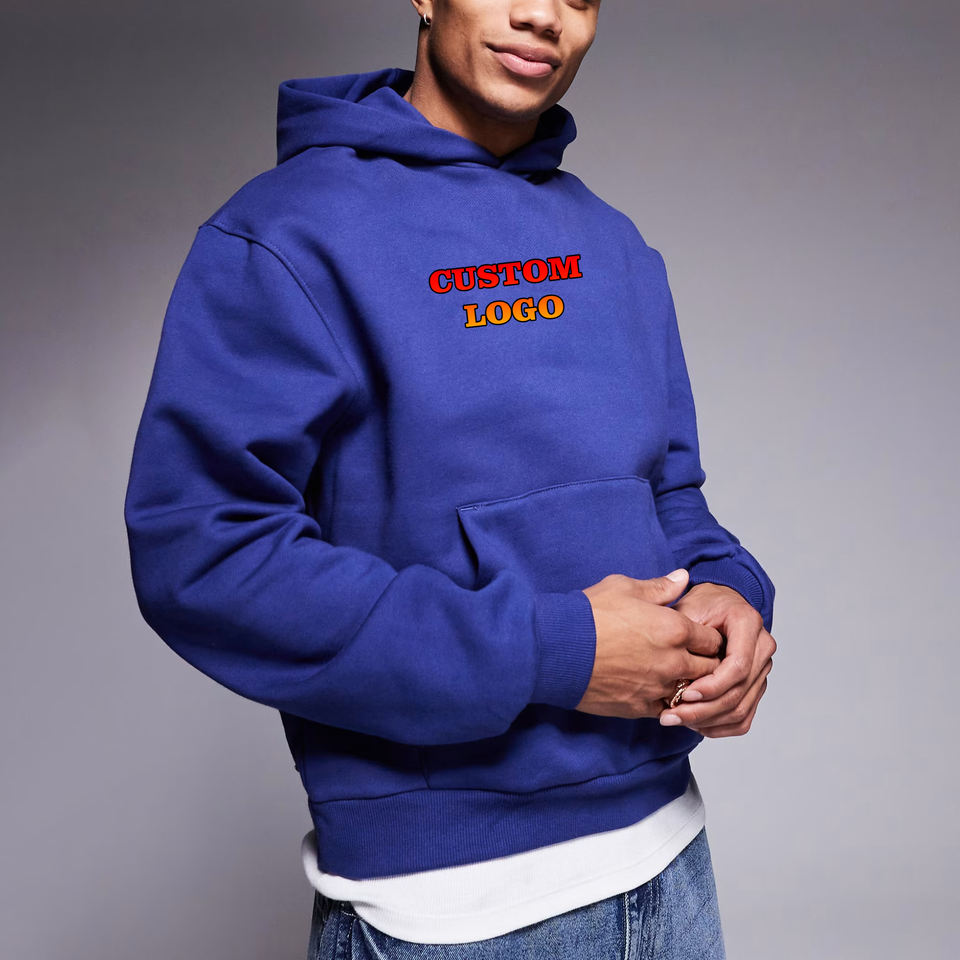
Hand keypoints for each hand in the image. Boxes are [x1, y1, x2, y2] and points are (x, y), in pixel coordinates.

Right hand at [576, 569, 724, 720]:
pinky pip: (667, 710)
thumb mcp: (623, 588)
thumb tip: (683, 577)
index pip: (713, 639)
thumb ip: (660, 587)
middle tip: (693, 657)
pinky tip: (656, 691)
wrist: (556, 648)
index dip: (708, 637)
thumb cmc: (588, 614)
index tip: (699, 637)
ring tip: (674, 675)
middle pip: (710, 668)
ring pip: (692, 692)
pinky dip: (666, 702)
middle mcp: (673, 661)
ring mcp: (657, 687)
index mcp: (675, 628)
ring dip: (688, 684)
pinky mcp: (639, 707)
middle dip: (706, 662)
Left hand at [659, 582, 775, 737]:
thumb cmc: (701, 605)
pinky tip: (695, 724)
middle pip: (740, 692)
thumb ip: (683, 631)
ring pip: (741, 709)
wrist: (717, 604)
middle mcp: (762, 647)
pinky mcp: (756, 685)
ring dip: (708, 721)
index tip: (685, 693)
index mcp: (748, 623)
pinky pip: (743, 717)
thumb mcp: (688, 608)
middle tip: (672, 715)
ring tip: (677, 720)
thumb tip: (674, 665)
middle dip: (704, 709)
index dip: (713, 685)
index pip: (739, 666)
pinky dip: (719, 726)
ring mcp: (762, 668)